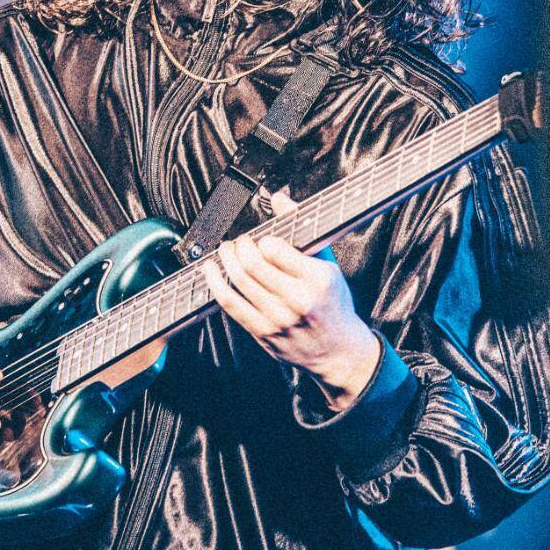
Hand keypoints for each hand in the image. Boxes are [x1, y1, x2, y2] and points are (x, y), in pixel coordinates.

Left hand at [202, 193, 380, 408]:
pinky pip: (230, 304)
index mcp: (317, 279)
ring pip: (238, 281)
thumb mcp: (329, 264)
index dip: (262, 240)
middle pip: (252, 264)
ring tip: (225, 251)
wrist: (338, 351)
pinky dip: (215, 283)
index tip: (263, 239)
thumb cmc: (334, 304)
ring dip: (225, 260)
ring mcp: (278, 319)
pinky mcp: (263, 332)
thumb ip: (303, 231)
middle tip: (239, 242)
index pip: (275, 248)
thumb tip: (278, 197)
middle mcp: (297, 300)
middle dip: (239, 246)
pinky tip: (211, 270)